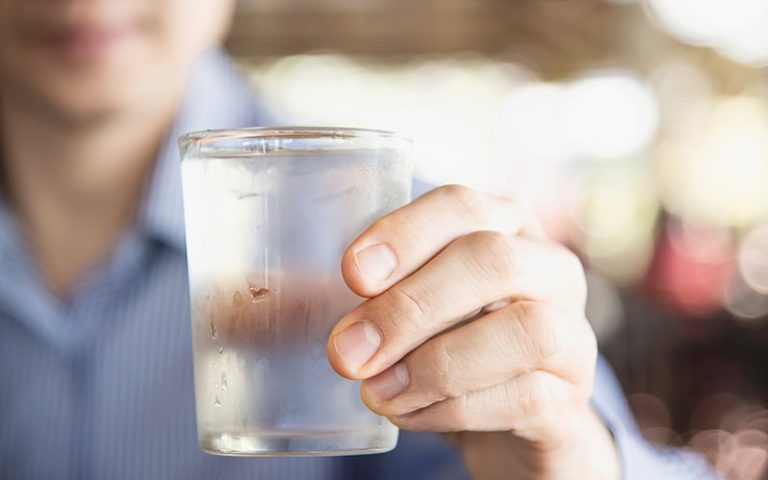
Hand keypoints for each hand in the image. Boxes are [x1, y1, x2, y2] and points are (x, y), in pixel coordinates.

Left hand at [327, 185, 619, 479]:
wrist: (513, 424)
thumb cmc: (449, 346)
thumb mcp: (409, 309)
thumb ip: (353, 298)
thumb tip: (259, 303)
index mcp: (506, 229)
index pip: (462, 204)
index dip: (406, 232)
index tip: (352, 274)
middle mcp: (550, 271)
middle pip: (493, 260)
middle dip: (411, 306)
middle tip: (347, 352)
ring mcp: (572, 335)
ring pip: (523, 330)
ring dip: (436, 364)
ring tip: (375, 393)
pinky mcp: (572, 400)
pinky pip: (526, 397)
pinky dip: (455, 410)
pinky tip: (410, 416)